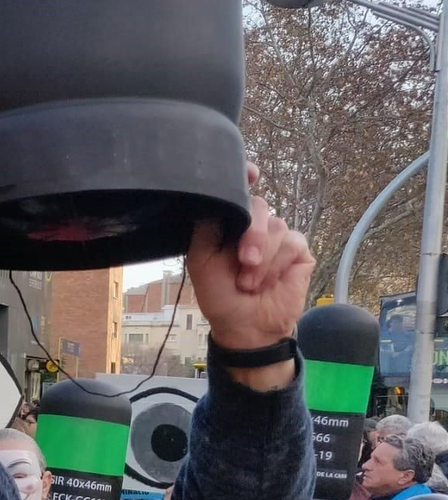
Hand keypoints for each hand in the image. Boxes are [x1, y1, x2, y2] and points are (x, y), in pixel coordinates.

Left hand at [187, 164, 313, 351]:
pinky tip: (268, 282)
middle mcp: (254, 225)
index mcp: (229, 224)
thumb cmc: (220, 295)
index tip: (252, 174)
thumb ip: (207, 228)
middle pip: (259, 206)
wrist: (245, 325)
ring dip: (261, 260)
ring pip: (276, 227)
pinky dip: (276, 265)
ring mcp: (277, 236)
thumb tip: (215, 198)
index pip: (240, 191)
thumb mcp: (202, 260)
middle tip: (244, 261)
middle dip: (252, 235)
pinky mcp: (298, 250)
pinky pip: (292, 243)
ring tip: (249, 283)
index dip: (245, 176)